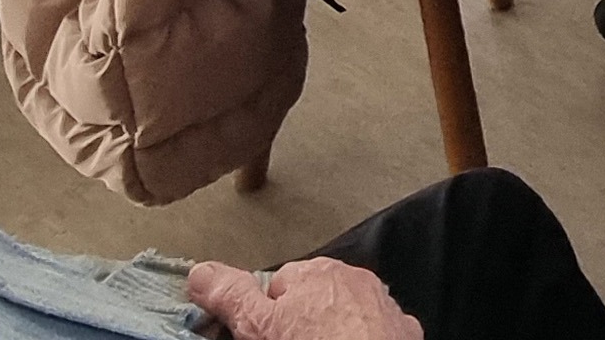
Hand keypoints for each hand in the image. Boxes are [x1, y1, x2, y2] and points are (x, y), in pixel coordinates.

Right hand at [188, 257, 418, 339]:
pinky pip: (380, 330)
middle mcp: (353, 279)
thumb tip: (200, 273)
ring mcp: (382, 304)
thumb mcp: (259, 326)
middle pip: (315, 297)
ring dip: (335, 329)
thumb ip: (231, 296)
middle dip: (302, 320)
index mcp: (315, 271)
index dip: (267, 316)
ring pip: (349, 312)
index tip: (262, 336)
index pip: (279, 285)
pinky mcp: (403, 331)